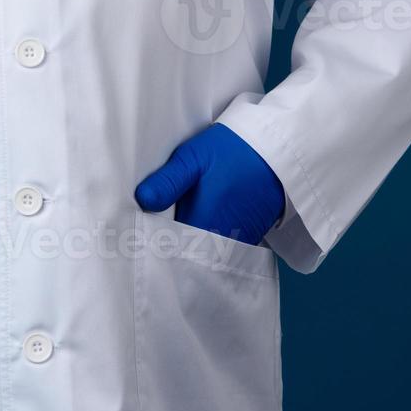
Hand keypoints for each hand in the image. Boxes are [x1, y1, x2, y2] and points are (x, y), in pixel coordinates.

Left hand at [134, 124, 284, 244]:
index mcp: (204, 223)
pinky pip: (217, 252)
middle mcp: (220, 241)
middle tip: (142, 239)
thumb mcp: (195, 157)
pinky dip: (202, 246)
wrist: (276, 152)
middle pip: (185, 258)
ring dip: (183, 250)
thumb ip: (169, 181)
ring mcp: (235, 243)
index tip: (133, 239)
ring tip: (160, 237)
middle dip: (165, 252)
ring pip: (201, 256)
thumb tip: (142, 200)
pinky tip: (186, 232)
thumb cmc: (233, 151)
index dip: (152, 246)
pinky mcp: (244, 239)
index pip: (170, 249)